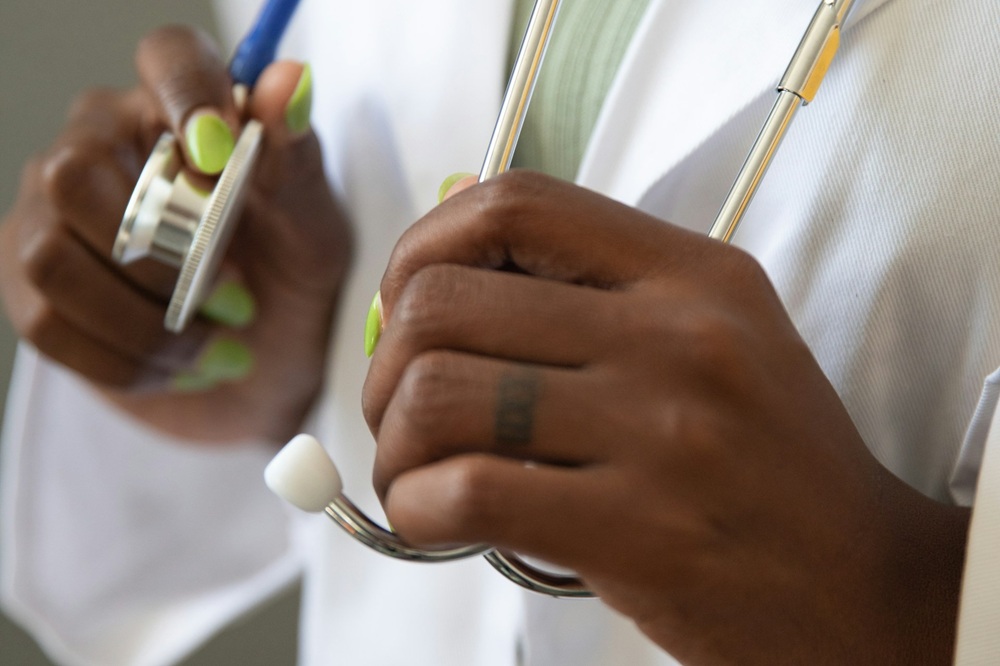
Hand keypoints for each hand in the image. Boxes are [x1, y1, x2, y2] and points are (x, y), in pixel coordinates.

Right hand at [0, 26, 351, 442]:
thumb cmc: (288, 282)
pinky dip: (126, 359)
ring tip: (211, 341)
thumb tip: (288, 83)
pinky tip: (178, 363)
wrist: (267, 366)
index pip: (167, 57)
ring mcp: (53, 218)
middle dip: (161, 254)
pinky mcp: (34, 289)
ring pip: (53, 259)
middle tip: (234, 295)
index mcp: (181, 114)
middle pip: (74, 171)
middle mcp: (103, 149)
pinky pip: (48, 323)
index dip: (189, 97)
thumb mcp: (313, 230)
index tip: (222, 158)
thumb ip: (296, 164)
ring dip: (144, 321)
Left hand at [362, 172, 968, 663]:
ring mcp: (663, 431)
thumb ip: (595, 294)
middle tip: (404, 415)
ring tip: (418, 475)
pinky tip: (434, 521)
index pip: (516, 203)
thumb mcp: (716, 338)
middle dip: (387, 367)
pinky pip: (467, 492)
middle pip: (445, 303)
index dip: (425, 245)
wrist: (865, 583)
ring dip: (394, 445)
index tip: (406, 302)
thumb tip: (443, 261)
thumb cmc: (770, 462)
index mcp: (693, 274)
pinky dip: (416, 509)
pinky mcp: (640, 530)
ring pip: (437, 395)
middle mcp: (679, 335)